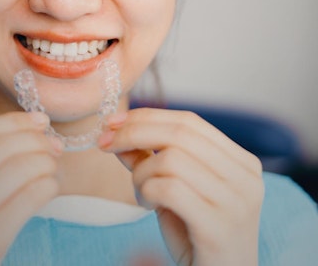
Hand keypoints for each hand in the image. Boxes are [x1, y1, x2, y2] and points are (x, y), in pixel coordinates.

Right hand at [0, 112, 61, 265]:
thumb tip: (25, 129)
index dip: (11, 122)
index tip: (37, 120)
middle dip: (32, 140)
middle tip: (51, 143)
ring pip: (16, 171)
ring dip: (44, 162)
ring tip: (52, 166)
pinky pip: (28, 200)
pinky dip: (46, 187)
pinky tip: (49, 188)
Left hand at [98, 108, 263, 265]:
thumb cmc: (196, 234)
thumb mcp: (174, 188)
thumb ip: (151, 158)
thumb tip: (117, 130)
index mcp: (242, 163)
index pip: (189, 121)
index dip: (146, 116)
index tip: (111, 122)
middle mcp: (246, 178)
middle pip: (179, 134)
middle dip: (132, 134)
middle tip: (105, 145)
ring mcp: (236, 202)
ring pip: (170, 160)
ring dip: (141, 173)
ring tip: (142, 193)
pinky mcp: (219, 226)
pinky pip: (168, 189)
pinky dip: (146, 192)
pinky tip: (149, 206)